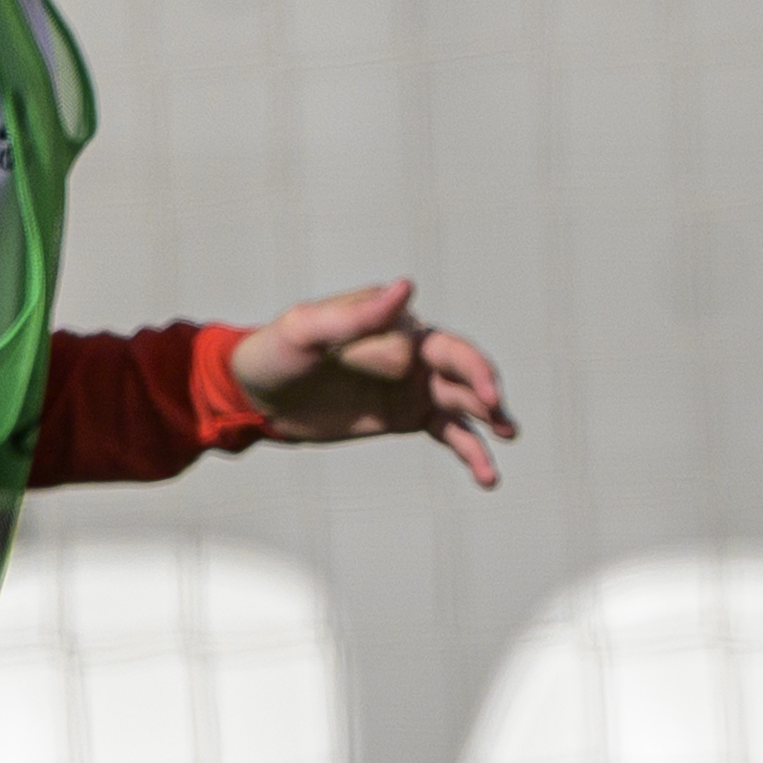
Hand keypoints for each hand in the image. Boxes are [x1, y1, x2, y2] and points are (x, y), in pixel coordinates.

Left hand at [224, 279, 517, 486]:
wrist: (254, 395)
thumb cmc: (277, 352)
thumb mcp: (308, 330)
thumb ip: (359, 317)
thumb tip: (407, 287)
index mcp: (396, 324)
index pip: (441, 346)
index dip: (463, 368)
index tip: (473, 394)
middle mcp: (413, 352)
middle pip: (464, 370)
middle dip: (486, 390)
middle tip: (499, 413)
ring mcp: (412, 386)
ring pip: (463, 404)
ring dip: (490, 421)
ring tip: (508, 438)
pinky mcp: (406, 417)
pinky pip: (448, 432)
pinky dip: (470, 450)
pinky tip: (488, 475)